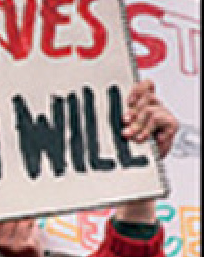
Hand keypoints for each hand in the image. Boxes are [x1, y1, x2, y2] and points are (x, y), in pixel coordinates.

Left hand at [116, 79, 178, 224]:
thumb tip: (85, 114)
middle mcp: (151, 107)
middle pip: (146, 97)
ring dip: (139, 124)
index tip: (127, 99)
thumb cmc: (123, 150)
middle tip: (124, 122)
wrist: (138, 170)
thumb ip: (107, 121)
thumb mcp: (111, 133)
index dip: (137, 89)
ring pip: (151, 111)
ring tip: (131, 136)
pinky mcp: (170, 126)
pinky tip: (145, 139)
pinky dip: (151, 131)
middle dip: (133, 111)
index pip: (144, 86)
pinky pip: (162, 122)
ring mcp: (161, 115)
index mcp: (138, 104)